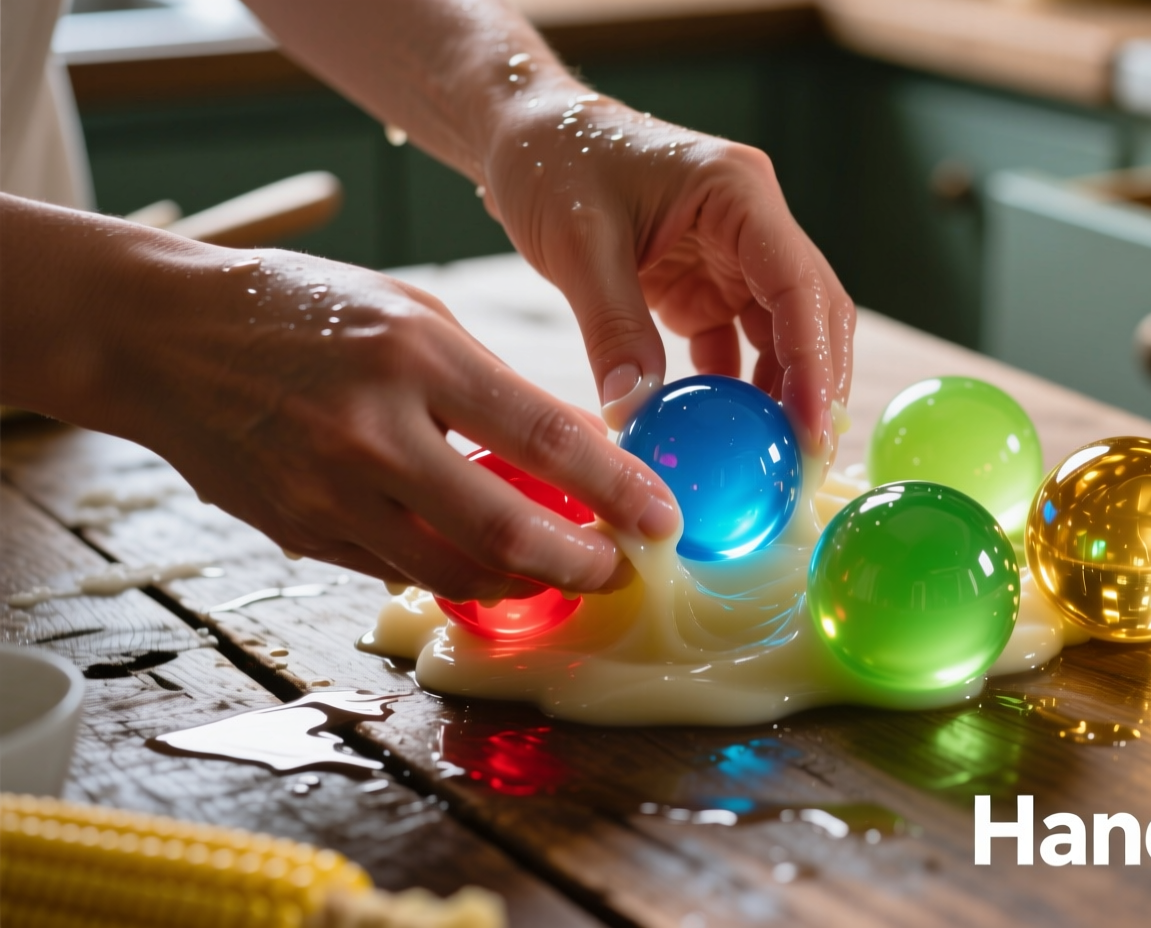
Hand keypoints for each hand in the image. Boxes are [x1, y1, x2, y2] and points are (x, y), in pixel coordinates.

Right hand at [4, 208, 680, 601]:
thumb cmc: (305, 309)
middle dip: (577, 563)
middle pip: (503, 527)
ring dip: (520, 583)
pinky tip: (487, 569)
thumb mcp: (412, 313)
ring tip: (559, 573)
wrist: (164, 334)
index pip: (543, 435)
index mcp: (415, 354)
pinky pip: (397, 573)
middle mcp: (374, 429)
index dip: (615, 488)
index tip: (662, 518)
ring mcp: (331, 489)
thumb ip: (490, 383)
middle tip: (617, 571)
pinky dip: (452, 576)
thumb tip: (574, 451)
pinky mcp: (301, 530)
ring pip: (451, 570)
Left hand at [479, 90, 855, 455]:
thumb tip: (633, 413)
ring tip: (772, 461)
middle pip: (811, 313)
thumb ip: (613, 328)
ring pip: (784, 335)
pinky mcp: (707, 284)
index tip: (811, 428)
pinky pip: (737, 345)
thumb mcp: (578, 243)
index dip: (814, 362)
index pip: (799, 285)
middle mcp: (752, 223)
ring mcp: (734, 256)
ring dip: (782, 395)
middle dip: (816, 388)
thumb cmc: (553, 159)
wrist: (526, 133)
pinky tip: (724, 436)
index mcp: (738, 193)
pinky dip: (735, 390)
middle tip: (805, 463)